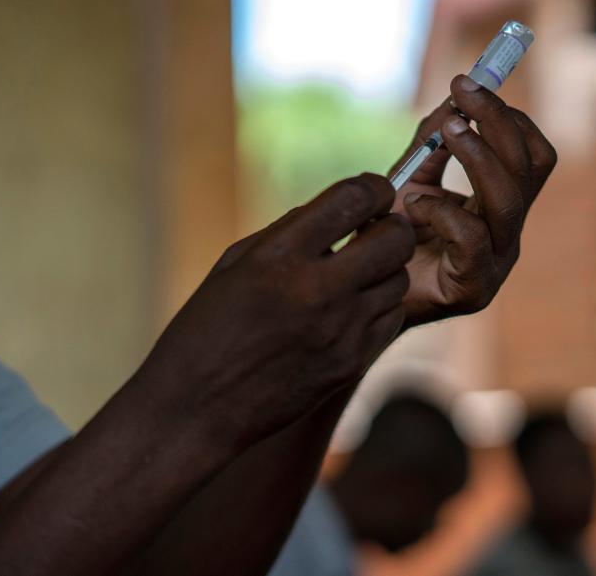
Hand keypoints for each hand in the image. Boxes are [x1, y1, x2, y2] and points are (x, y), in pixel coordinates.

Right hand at [139, 174, 415, 449]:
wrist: (196, 409)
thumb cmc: (206, 328)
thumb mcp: (235, 265)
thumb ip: (289, 232)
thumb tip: (341, 209)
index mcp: (279, 256)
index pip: (355, 198)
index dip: (374, 187)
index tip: (373, 191)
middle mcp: (316, 290)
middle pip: (395, 238)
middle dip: (391, 225)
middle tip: (374, 231)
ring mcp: (339, 331)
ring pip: (399, 279)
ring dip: (384, 269)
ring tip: (356, 274)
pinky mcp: (351, 363)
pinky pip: (392, 318)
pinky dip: (380, 306)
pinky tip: (353, 308)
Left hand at [390, 75, 557, 327]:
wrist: (362, 298)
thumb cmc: (389, 240)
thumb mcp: (411, 180)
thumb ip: (433, 144)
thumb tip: (454, 96)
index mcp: (502, 206)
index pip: (532, 155)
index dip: (509, 117)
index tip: (469, 84)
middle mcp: (507, 233)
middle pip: (530, 169)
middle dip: (497, 122)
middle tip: (462, 92)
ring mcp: (496, 263)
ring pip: (508, 200)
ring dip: (477, 155)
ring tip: (446, 129)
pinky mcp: (473, 288)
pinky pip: (471, 238)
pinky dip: (440, 209)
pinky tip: (412, 204)